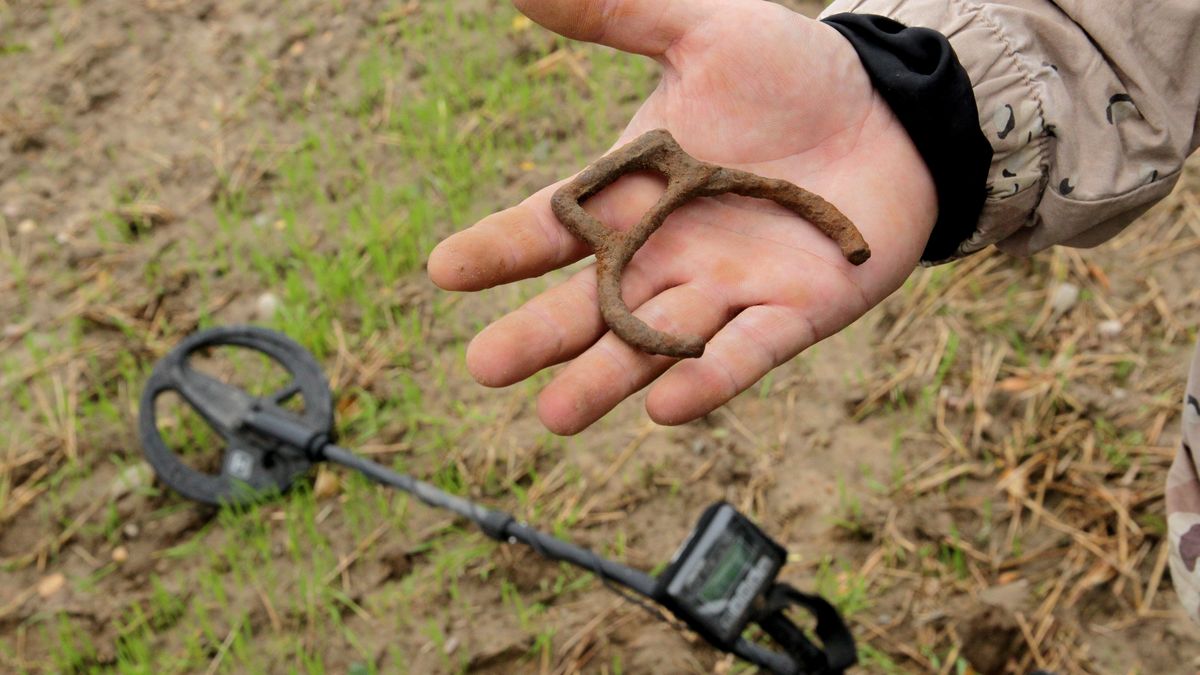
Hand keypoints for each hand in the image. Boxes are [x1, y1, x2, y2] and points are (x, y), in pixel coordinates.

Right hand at [428, 0, 936, 434]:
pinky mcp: (792, 314)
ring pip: (655, 340)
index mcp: (634, 193)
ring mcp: (726, 289)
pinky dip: (708, 377)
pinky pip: (746, 352)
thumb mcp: (704, 33)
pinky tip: (666, 406)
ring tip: (557, 414)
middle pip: (592, 302)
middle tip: (485, 367)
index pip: (554, 225)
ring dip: (608, 376)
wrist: (891, 112)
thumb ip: (618, 12)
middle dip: (541, 335)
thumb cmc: (793, 76)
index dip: (502, 248)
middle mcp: (666, 253)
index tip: (446, 270)